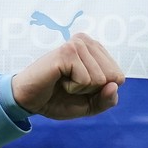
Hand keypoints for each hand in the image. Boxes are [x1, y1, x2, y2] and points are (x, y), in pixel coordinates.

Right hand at [10, 32, 125, 119]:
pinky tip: (59, 79)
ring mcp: (77, 44)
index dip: (101, 91)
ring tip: (64, 81)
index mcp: (95, 49)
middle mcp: (87, 41)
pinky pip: (86, 79)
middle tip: (70, 84)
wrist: (28, 100)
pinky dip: (73, 87)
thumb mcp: (89, 105)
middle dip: (92, 90)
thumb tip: (115, 85)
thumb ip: (107, 100)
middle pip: (113, 77)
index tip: (80, 86)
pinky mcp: (67, 52)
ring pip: (100, 79)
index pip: (119, 77)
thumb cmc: (57, 98)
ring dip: (81, 88)